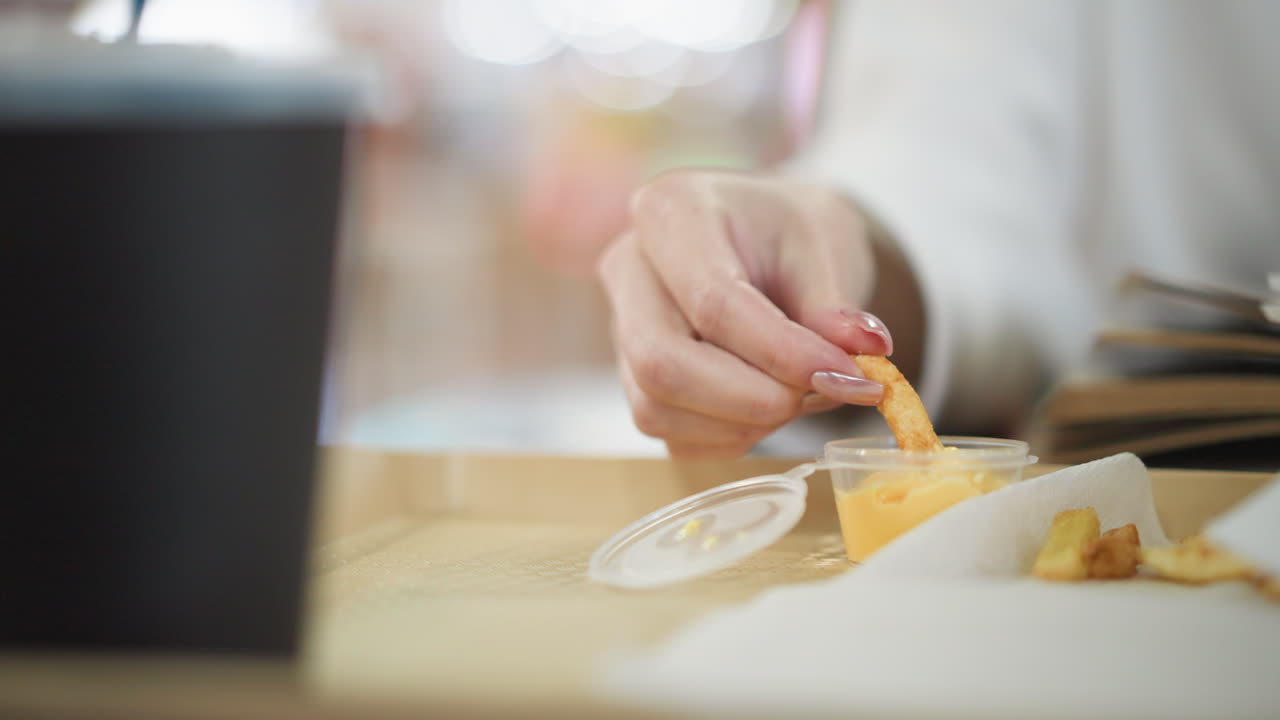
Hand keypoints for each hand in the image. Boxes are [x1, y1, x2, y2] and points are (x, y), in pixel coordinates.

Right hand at [597, 169, 898, 458]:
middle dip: (752, 399)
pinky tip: (773, 406)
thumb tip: (864, 349)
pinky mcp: (635, 381)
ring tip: (804, 394)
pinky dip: (732, 438)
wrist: (766, 240)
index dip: (782, 351)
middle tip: (824, 392)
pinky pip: (671, 437)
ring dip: (744, 423)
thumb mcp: (827, 240)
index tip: (849, 375)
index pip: (712, 300)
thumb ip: (836, 301)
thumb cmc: (790, 231)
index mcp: (669, 213)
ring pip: (657, 410)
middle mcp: (629, 272)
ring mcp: (622, 331)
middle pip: (661, 363)